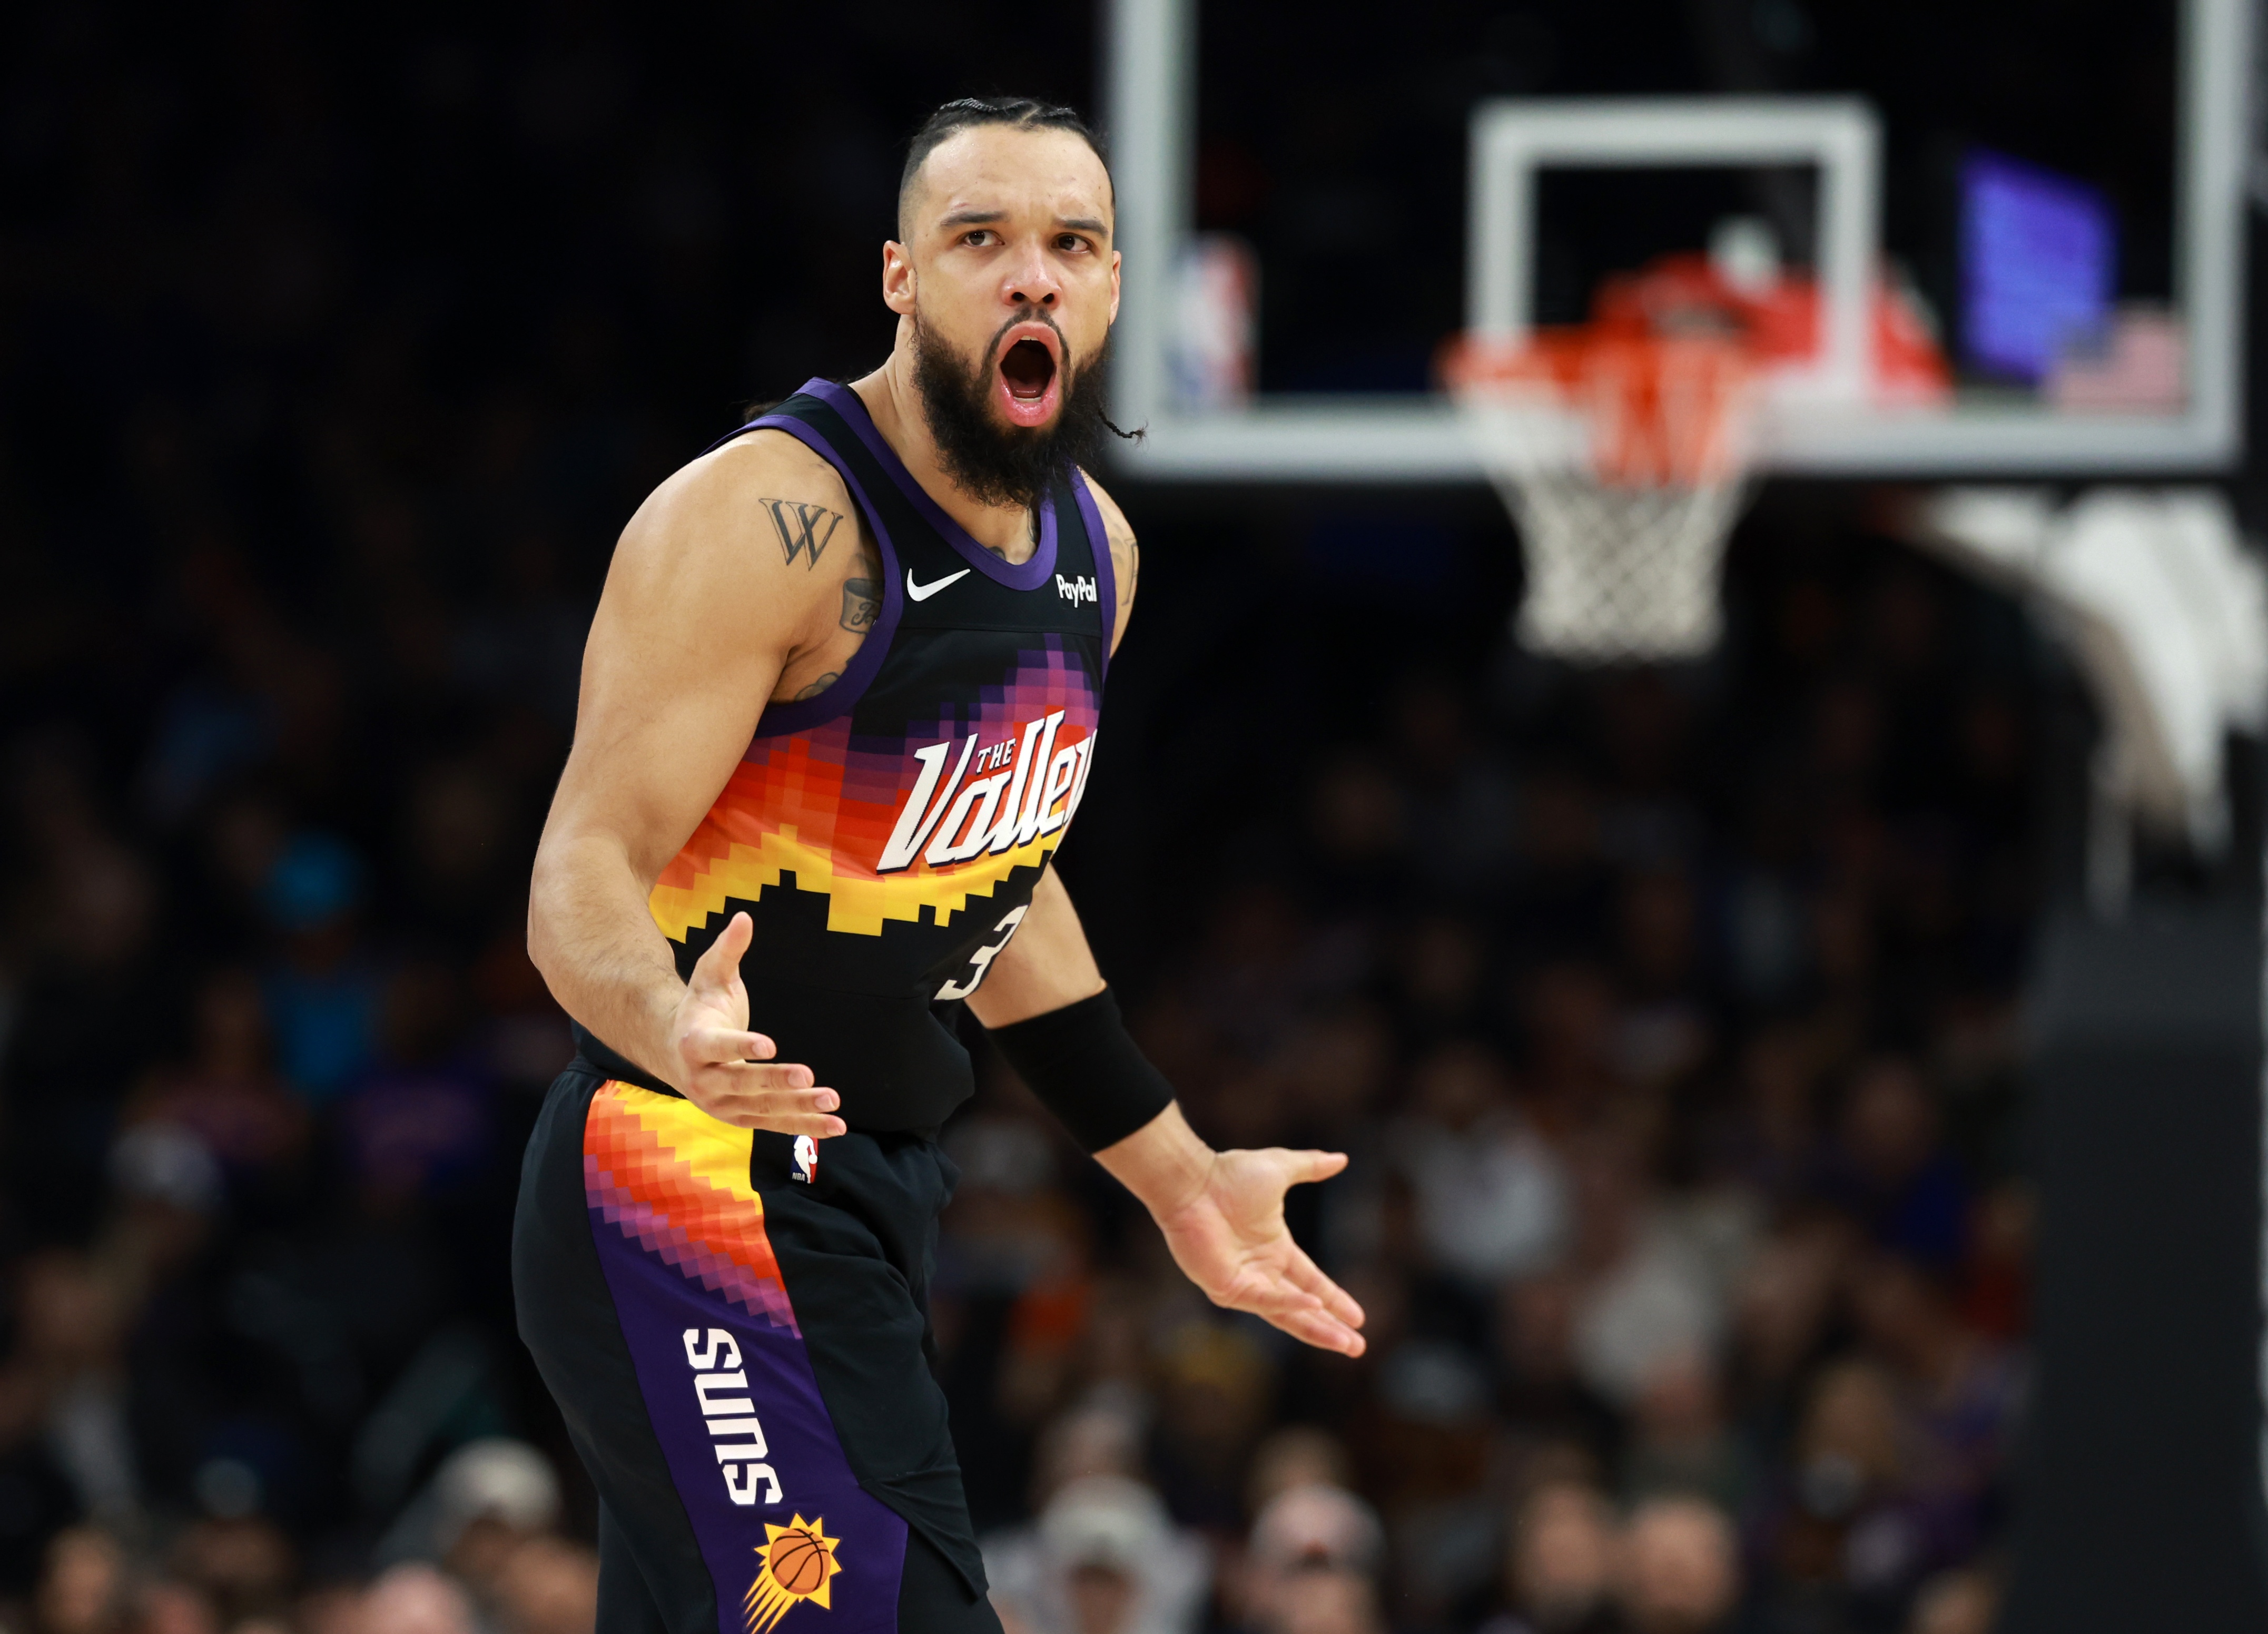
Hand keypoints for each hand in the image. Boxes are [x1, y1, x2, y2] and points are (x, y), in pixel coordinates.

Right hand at [670, 912, 846, 1137]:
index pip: (719, 1047)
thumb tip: (744, 916)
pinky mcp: (742, 1117)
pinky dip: (806, 1127)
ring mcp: (723, 1105)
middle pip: (743, 1083)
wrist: (676, 1049)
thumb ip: (728, 950)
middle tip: (808, 1076)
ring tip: (833, 1102)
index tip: (769, 1045)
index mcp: (695, 1043)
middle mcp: (705, 1080)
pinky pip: (776, 1125)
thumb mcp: (711, 976)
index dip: (742, 1047)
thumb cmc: (701, 1007)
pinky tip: (836, 1126)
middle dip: (775, 1081)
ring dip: (799, 1108)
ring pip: (764, 1109)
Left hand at [1151, 1147, 1365, 1355]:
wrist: (1193, 1183)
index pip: (1312, 1281)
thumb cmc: (1229, 1176)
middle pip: (1303, 1308)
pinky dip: (1289, 1302)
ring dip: (1316, 1329)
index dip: (1335, 1300)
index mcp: (1275, 1248)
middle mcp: (1262, 1270)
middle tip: (1357, 1347)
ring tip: (1345, 1345)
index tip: (1358, 1317)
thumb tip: (1341, 1158)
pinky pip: (1264, 1299)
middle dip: (1330, 1327)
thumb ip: (1310, 1166)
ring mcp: (1244, 1282)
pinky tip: (1313, 1304)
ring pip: (1286, 1314)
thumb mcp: (1280, 1168)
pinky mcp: (1227, 1287)